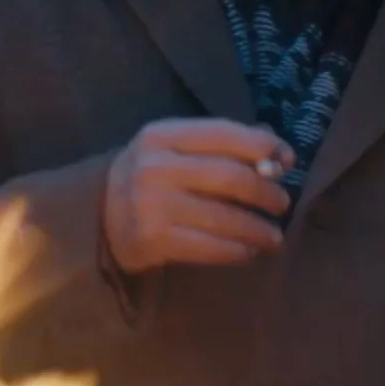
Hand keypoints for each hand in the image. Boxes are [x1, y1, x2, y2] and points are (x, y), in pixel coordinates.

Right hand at [103, 118, 295, 272]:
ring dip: (257, 228)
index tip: (288, 161)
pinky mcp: (153, 241)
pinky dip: (237, 250)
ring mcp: (152, 206)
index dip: (262, 147)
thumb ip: (222, 144)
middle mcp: (154, 167)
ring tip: (275, 236)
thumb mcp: (174, 148)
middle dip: (265, 191)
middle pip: (229, 177)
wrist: (97, 215)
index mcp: (162, 135)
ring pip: (223, 217)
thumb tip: (278, 150)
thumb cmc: (151, 177)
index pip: (223, 134)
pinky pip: (209, 247)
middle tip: (282, 203)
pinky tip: (250, 251)